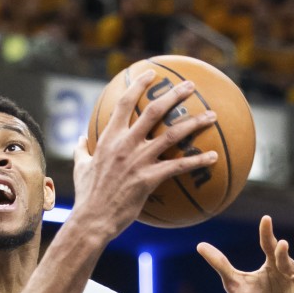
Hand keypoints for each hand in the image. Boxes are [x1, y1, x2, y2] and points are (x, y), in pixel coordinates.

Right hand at [72, 71, 218, 237]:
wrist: (92, 219)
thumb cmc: (87, 195)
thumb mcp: (80, 168)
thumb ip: (81, 150)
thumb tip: (79, 139)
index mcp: (109, 138)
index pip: (125, 102)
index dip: (140, 85)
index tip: (152, 73)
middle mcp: (126, 144)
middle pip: (155, 111)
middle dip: (175, 94)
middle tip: (191, 86)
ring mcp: (139, 160)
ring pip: (172, 135)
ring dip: (195, 123)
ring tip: (212, 115)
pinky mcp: (149, 179)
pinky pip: (179, 166)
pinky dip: (198, 160)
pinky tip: (213, 157)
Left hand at [198, 216, 293, 292]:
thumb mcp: (233, 284)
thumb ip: (220, 264)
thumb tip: (200, 245)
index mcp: (272, 266)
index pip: (269, 246)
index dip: (267, 233)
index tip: (265, 219)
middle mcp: (287, 273)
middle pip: (284, 259)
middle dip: (282, 253)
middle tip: (280, 244)